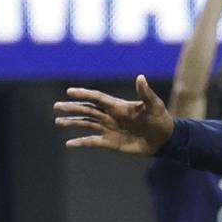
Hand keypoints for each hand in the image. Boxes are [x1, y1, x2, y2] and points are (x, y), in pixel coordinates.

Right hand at [56, 76, 176, 155]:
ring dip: (72, 123)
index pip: (96, 98)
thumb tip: (140, 77)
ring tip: (58, 121)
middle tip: (56, 106)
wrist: (165, 140)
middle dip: (72, 108)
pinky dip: (81, 142)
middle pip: (87, 110)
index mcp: (117, 106)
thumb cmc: (161, 120)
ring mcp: (109, 129)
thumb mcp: (154, 105)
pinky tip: (69, 144)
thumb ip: (145, 93)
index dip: (83, 94)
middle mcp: (110, 116)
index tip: (70, 92)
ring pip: (86, 124)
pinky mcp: (111, 143)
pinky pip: (92, 142)